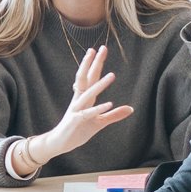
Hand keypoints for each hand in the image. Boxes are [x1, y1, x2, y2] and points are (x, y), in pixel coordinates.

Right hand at [33, 45, 134, 164]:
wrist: (59, 142)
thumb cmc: (78, 130)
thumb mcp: (99, 122)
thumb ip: (114, 115)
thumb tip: (131, 109)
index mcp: (84, 98)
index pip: (90, 77)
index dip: (96, 63)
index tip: (101, 49)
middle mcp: (79, 100)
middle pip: (86, 78)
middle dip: (94, 64)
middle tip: (101, 49)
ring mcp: (76, 110)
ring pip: (89, 94)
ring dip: (100, 85)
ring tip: (112, 75)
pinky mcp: (76, 121)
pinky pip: (88, 113)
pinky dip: (99, 109)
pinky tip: (110, 103)